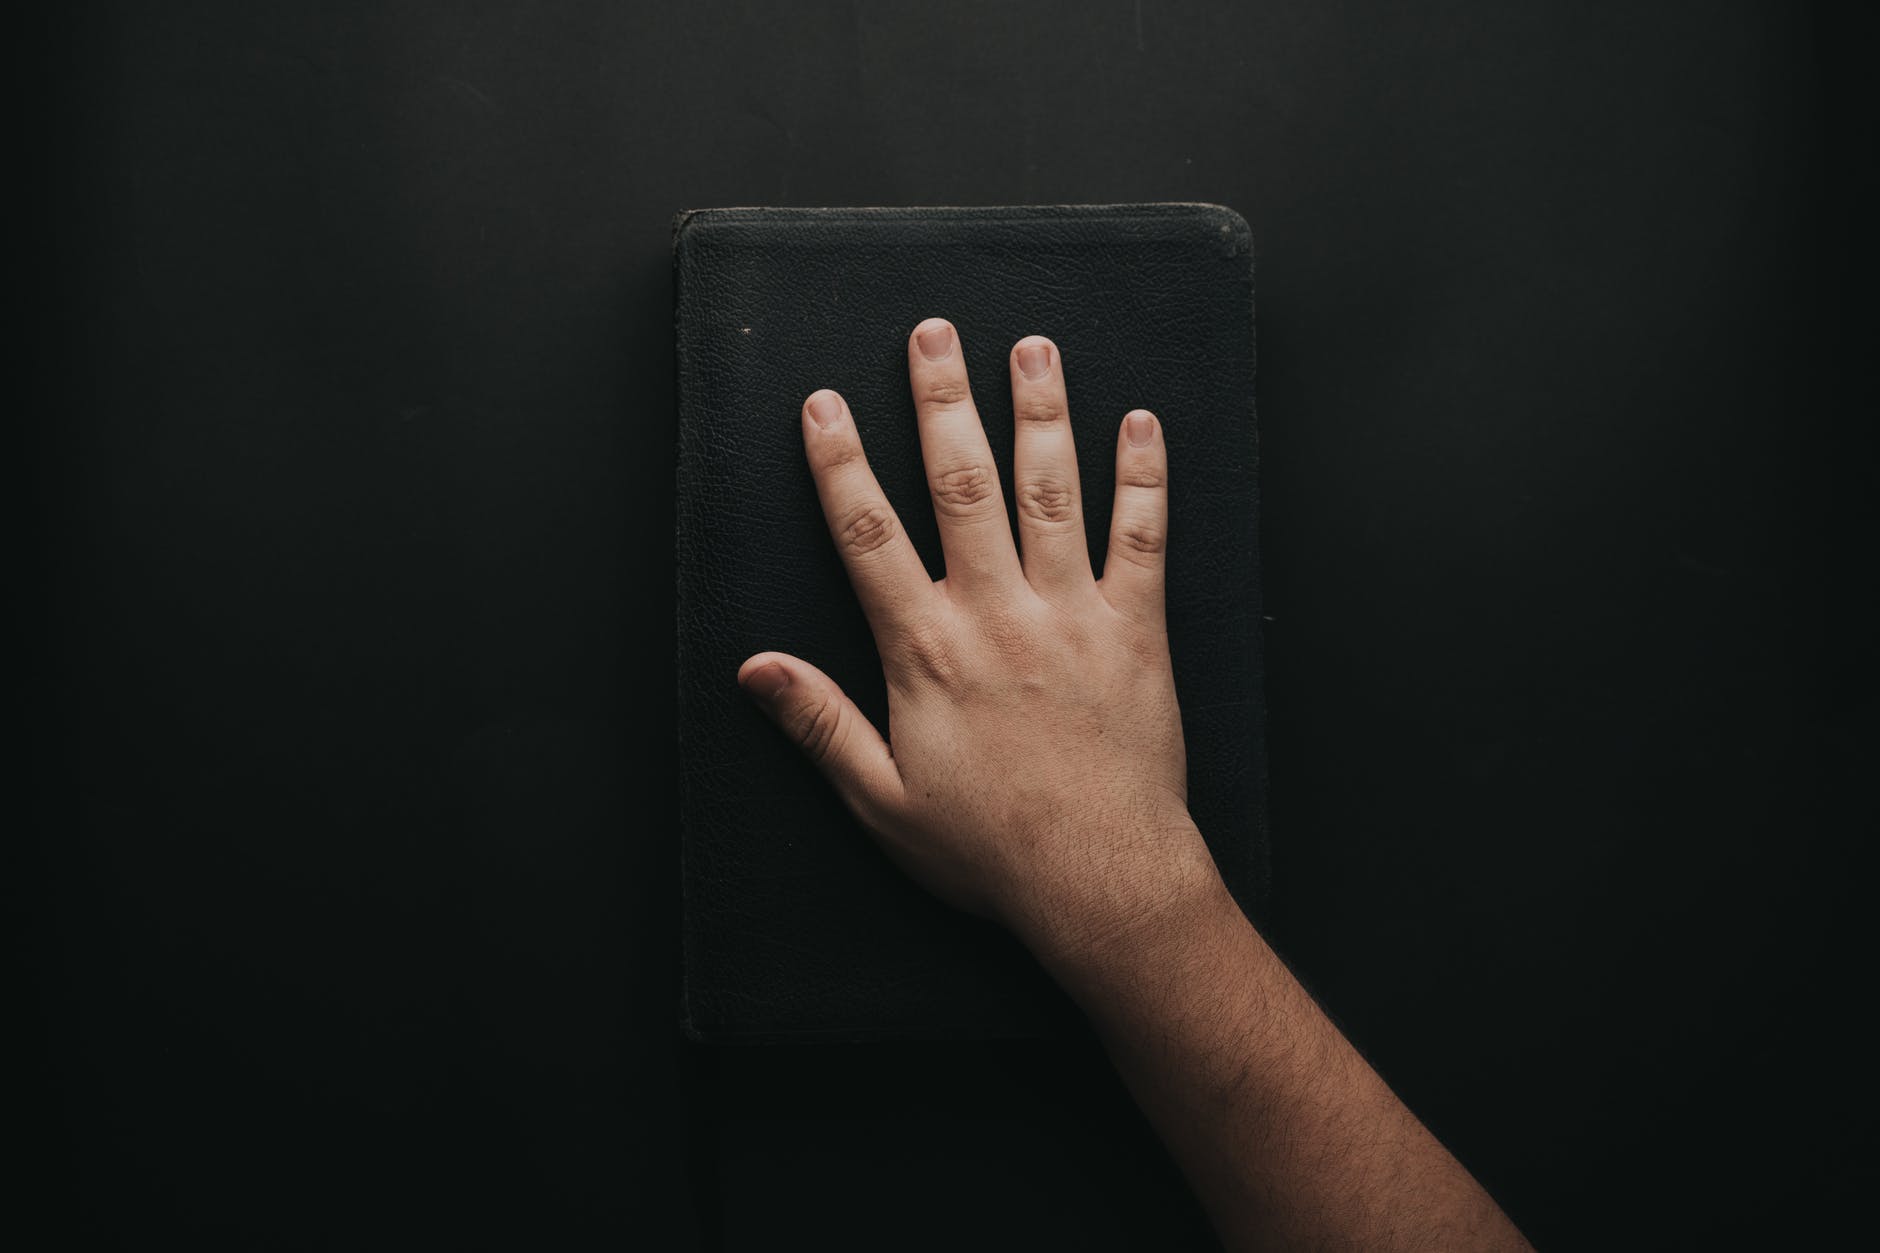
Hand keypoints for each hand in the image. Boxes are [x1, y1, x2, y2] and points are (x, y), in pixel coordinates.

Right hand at [738, 318, 1222, 962]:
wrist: (1101, 880)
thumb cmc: (990, 850)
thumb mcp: (882, 801)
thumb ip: (819, 725)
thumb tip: (755, 670)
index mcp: (927, 651)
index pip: (870, 536)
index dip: (841, 463)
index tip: (824, 404)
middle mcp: (997, 614)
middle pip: (962, 484)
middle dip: (942, 401)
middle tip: (933, 333)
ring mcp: (1072, 614)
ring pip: (1051, 491)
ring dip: (1039, 412)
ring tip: (1030, 347)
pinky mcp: (1137, 629)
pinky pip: (1142, 536)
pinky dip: (1142, 476)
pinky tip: (1140, 422)